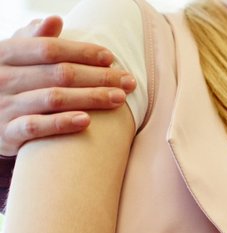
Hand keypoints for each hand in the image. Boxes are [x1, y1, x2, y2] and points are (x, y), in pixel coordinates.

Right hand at [1, 16, 133, 155]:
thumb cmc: (9, 80)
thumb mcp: (14, 56)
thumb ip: (34, 38)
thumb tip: (55, 20)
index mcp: (5, 53)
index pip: (50, 49)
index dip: (82, 52)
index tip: (111, 58)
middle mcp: (3, 78)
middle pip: (59, 74)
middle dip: (98, 77)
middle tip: (129, 82)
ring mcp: (5, 105)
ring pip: (54, 99)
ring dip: (91, 98)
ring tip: (119, 99)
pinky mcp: (8, 132)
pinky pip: (37, 127)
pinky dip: (62, 123)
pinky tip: (87, 120)